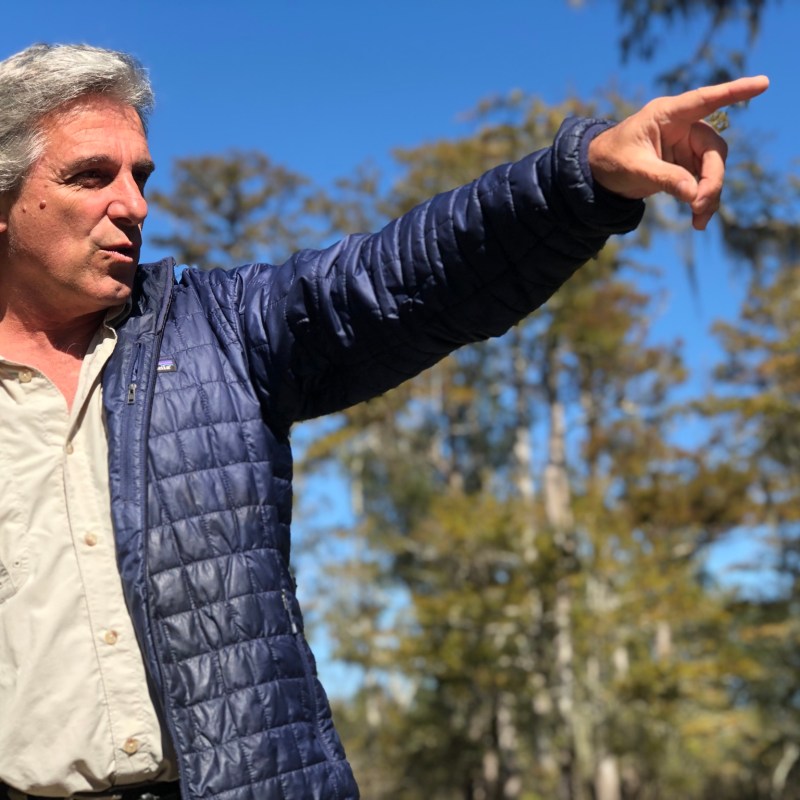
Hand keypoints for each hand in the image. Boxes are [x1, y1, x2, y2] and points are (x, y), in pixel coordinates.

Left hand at [588, 76, 769, 229]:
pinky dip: (702, 201)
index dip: (734, 92)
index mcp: (667, 115)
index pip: (705, 101)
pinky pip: (702, 183)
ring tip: (698, 221)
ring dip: (710, 195)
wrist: (598, 173)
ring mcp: (686, 147)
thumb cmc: (611, 160)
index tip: (762, 84)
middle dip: (712, 180)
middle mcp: (683, 127)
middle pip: (713, 151)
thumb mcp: (635, 169)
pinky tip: (698, 221)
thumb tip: (694, 194)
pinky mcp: (685, 166)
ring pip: (712, 169)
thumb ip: (664, 179)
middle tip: (701, 206)